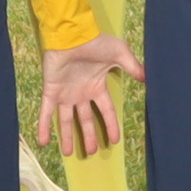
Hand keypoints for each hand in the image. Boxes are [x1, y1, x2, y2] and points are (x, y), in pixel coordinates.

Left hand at [37, 34, 137, 156]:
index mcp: (97, 87)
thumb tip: (147, 78)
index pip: (106, 111)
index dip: (111, 126)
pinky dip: (44, 127)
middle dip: (88, 136)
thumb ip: (132, 67)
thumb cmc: (96, 43)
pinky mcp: (51, 92)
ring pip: (66, 120)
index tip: (115, 141)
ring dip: (67, 137)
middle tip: (91, 152)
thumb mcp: (119, 53)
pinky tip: (44, 142)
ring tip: (68, 154)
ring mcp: (65, 94)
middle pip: (86, 120)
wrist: (72, 36)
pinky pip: (46, 112)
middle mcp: (81, 94)